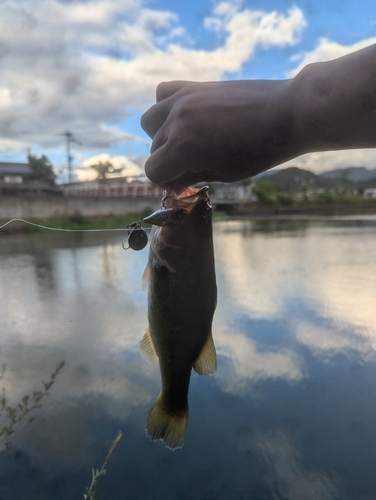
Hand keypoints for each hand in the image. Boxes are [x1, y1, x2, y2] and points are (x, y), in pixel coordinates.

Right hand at [141, 79, 299, 189]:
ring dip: (162, 135)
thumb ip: (193, 175)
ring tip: (186, 140)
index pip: (153, 171)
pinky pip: (163, 93)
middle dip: (169, 162)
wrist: (286, 113)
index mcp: (182, 148)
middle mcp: (175, 121)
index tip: (185, 183)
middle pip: (154, 148)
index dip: (167, 182)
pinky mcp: (194, 86)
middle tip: (193, 166)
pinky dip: (167, 106)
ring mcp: (183, 100)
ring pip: (151, 121)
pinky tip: (186, 115)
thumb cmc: (260, 151)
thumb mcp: (225, 173)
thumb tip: (176, 179)